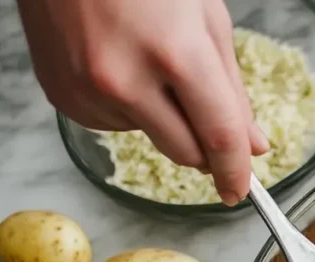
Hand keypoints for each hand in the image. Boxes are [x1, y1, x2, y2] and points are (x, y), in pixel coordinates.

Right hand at [18, 0, 267, 204]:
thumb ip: (232, 89)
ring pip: (151, 137)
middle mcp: (126, 80)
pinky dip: (128, 106)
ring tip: (147, 57)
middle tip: (207, 116)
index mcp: (175, 54)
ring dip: (162, 115)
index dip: (235, 171)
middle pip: (186, 153)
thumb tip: (252, 146)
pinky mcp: (63, 96)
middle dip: (206, 148)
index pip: (218, 138)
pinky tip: (118, 61)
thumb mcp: (205, 18)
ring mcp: (88, 90)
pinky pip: (114, 123)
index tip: (242, 190)